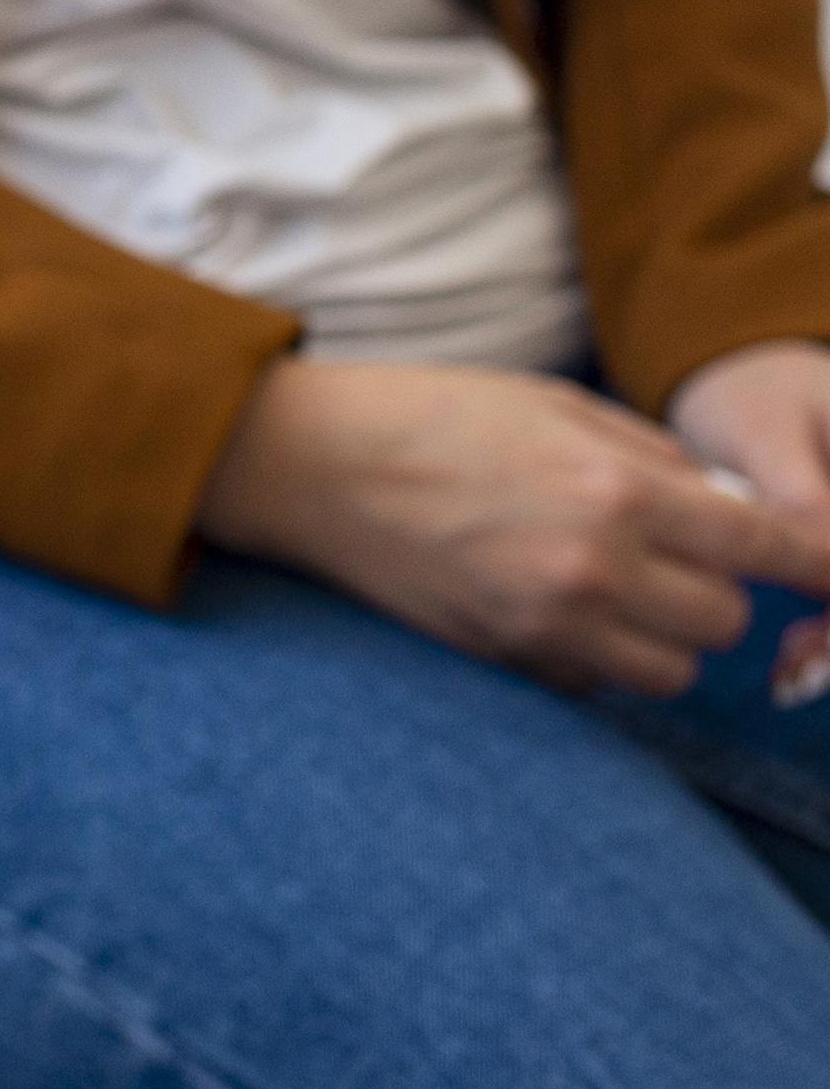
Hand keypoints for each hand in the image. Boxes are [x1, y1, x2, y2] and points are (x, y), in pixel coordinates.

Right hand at [197, 359, 829, 698]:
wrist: (309, 464)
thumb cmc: (431, 414)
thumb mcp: (556, 406)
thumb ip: (654, 461)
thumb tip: (731, 510)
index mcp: (616, 490)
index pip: (766, 547)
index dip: (818, 564)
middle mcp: (594, 566)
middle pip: (725, 620)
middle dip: (712, 589)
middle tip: (667, 554)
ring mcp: (547, 622)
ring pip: (673, 670)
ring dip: (664, 637)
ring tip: (616, 590)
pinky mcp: (507, 657)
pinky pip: (598, 682)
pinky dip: (599, 655)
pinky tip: (556, 606)